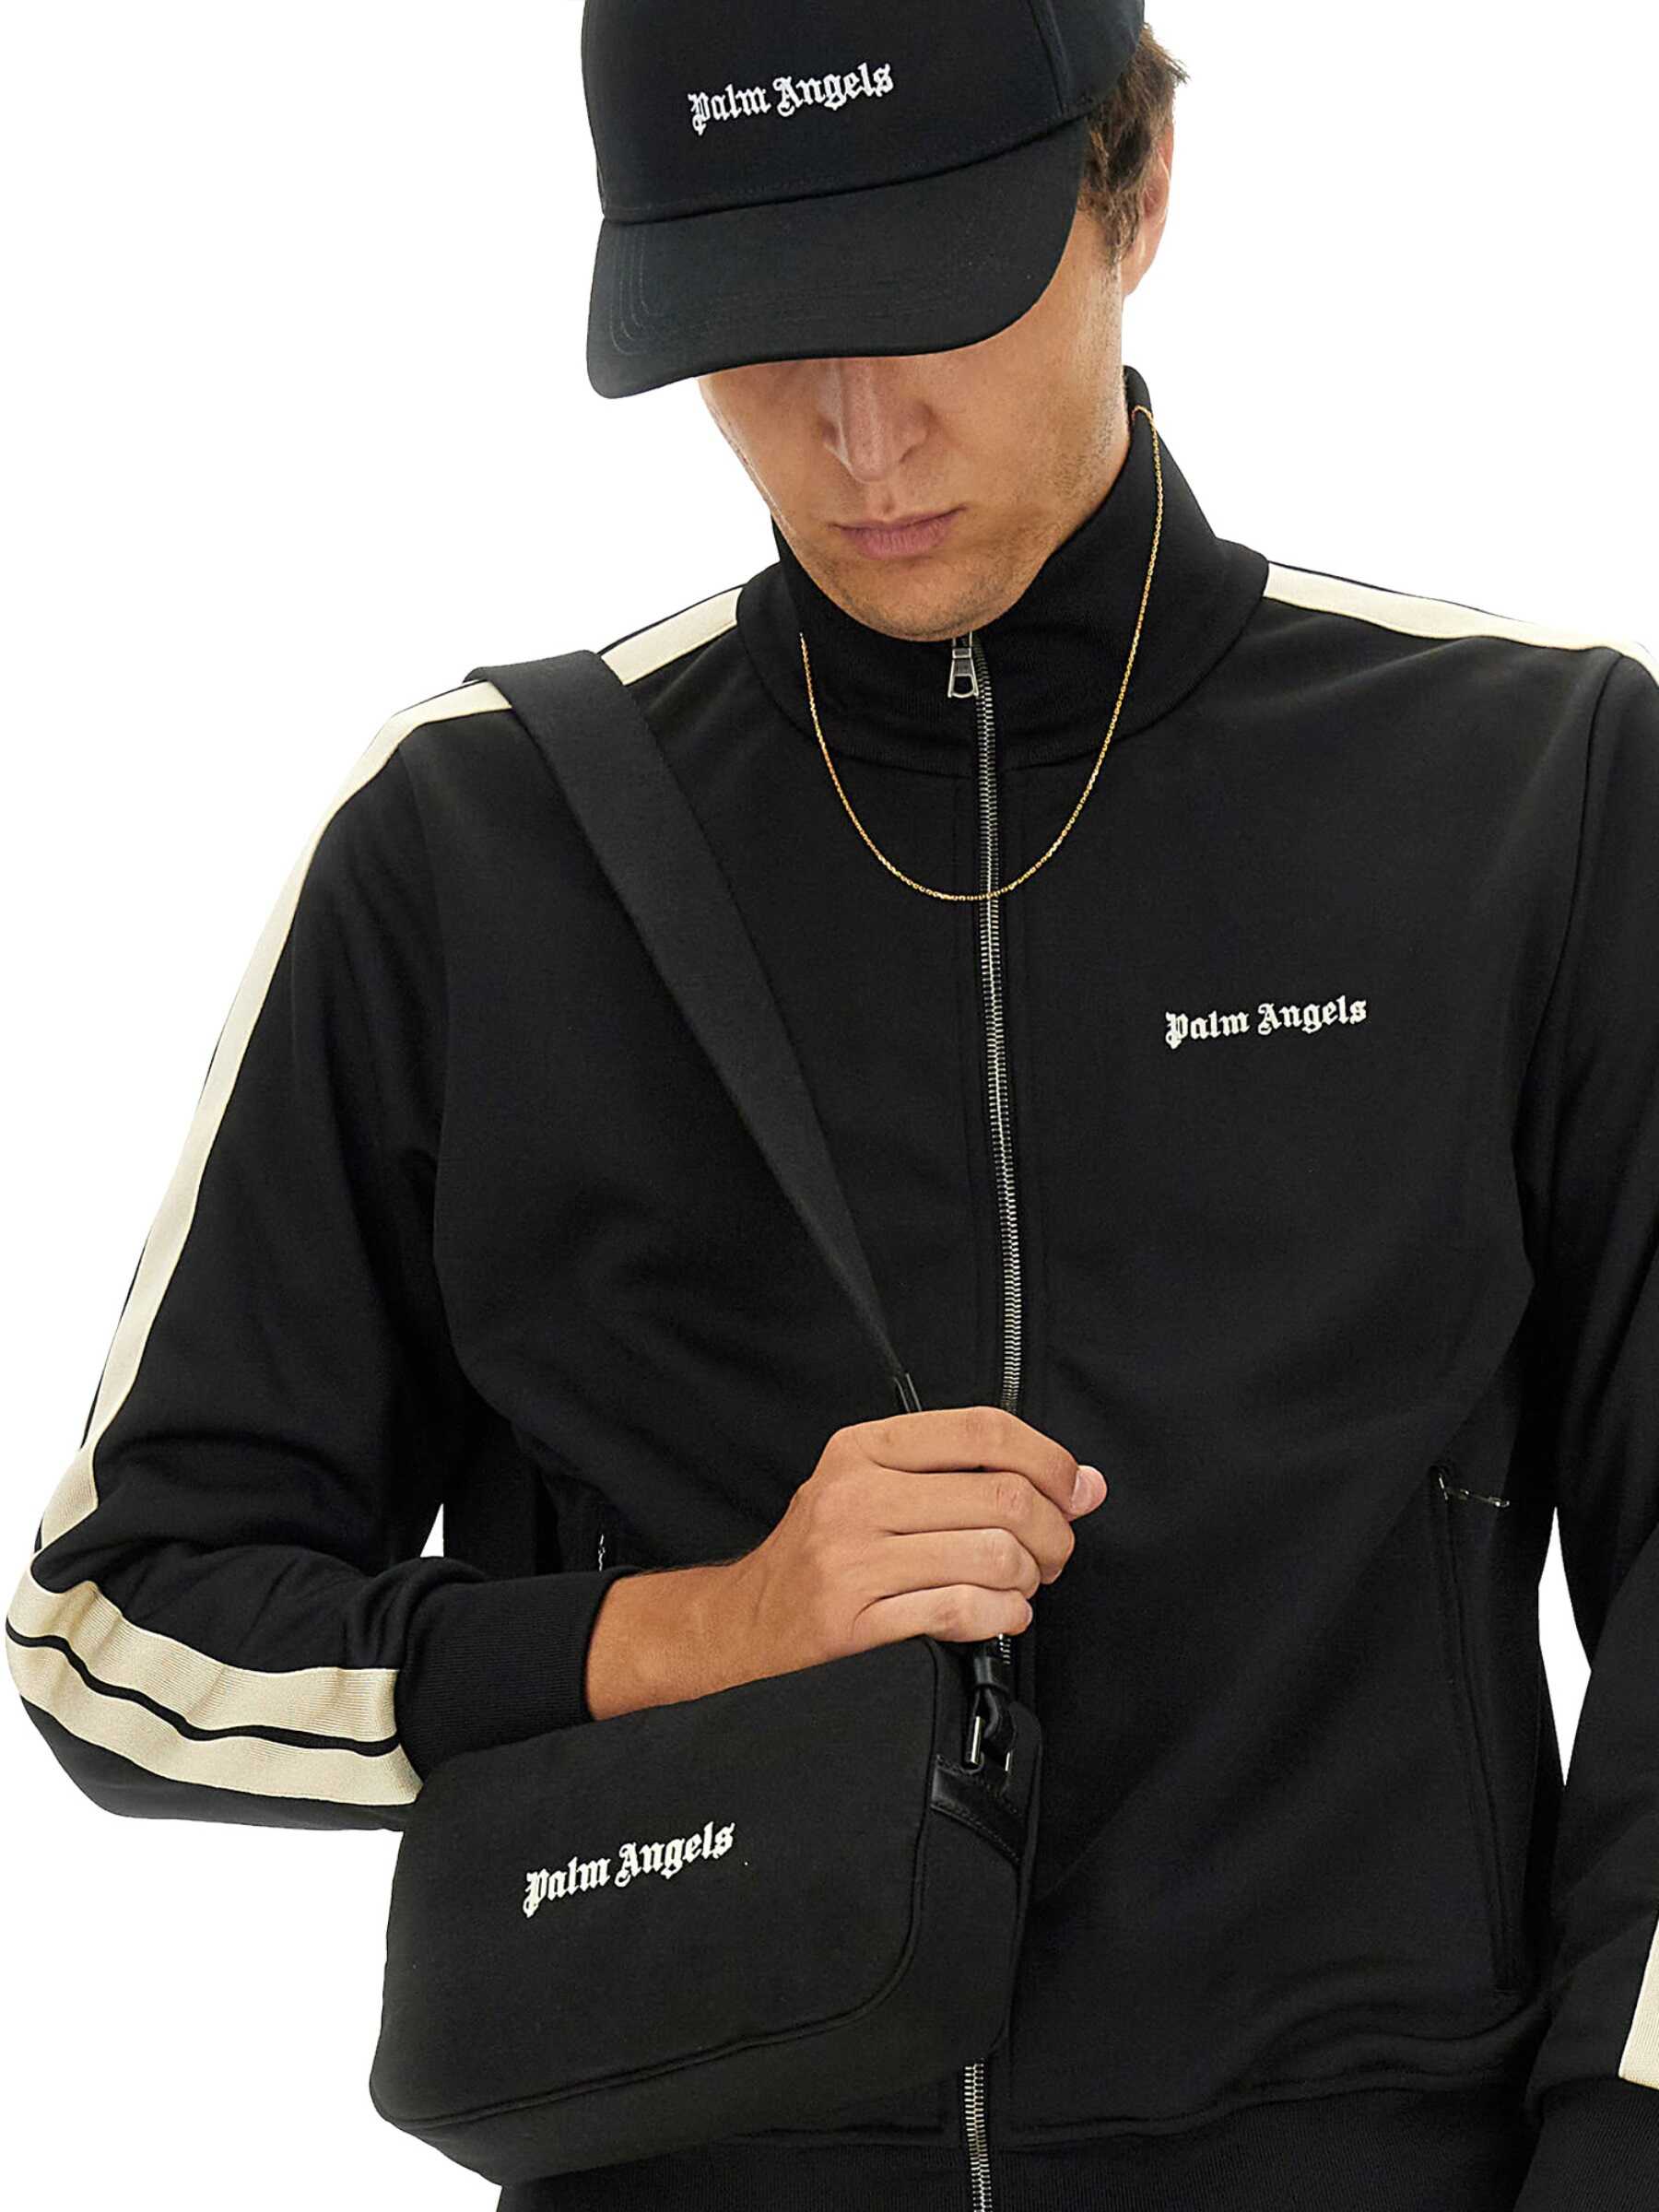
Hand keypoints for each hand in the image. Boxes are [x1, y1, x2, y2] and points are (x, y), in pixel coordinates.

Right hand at [722, 1403, 1107, 1684]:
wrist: (746, 1622)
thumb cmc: (825, 1552)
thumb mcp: (877, 1488)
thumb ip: (973, 1477)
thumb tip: (1084, 1483)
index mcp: (864, 1448)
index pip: (982, 1431)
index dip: (1049, 1460)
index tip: (1074, 1489)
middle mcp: (855, 1495)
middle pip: (1002, 1498)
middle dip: (1053, 1533)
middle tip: (1053, 1553)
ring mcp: (852, 1558)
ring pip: (992, 1556)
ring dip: (1028, 1581)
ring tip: (1019, 1587)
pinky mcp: (855, 1621)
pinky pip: (961, 1611)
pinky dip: (1001, 1617)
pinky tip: (999, 1614)